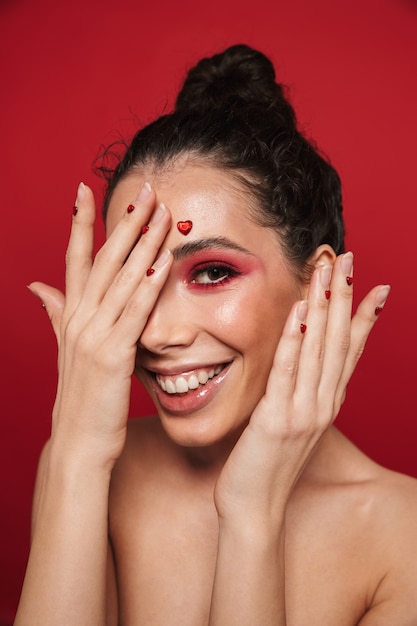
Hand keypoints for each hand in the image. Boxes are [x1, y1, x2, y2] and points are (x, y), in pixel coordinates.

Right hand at [28, 182, 172, 465]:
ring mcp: (94, 336)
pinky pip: (135, 313)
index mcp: (70, 316)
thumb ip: (55, 313)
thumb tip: (37, 286)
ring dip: (144, 244)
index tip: (84, 190)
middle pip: (102, 260)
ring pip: (122, 279)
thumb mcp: (66, 349)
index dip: (78, 223)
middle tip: (144, 189)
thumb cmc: (81, 396)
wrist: (79, 441)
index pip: (74, 259)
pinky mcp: (113, 355)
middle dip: (124, 222)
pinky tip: (164, 261)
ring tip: (162, 213)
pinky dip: (149, 285)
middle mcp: (79, 319)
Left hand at [214, 253, 390, 522]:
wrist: (254, 510)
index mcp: (326, 403)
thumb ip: (299, 392)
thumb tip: (298, 364)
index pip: (350, 352)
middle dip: (343, 297)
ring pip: (318, 349)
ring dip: (323, 307)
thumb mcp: (291, 423)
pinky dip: (295, 340)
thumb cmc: (267, 465)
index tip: (375, 286)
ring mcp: (303, 412)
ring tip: (327, 270)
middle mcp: (322, 404)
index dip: (363, 317)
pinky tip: (300, 312)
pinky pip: (288, 372)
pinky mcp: (277, 419)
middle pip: (337, 341)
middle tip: (347, 259)